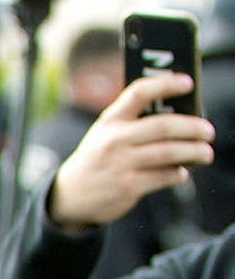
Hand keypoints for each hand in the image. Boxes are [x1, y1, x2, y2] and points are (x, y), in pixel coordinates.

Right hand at [48, 73, 214, 231]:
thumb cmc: (98, 158)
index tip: (188, 83)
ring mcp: (120, 164)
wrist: (69, 195)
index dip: (165, 84)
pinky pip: (164, 176)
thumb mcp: (106, 134)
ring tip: (206, 153)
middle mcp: (114, 140)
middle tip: (208, 131)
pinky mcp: (127, 186)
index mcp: (110, 121)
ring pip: (169, 152)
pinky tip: (181, 172)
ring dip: (195, 152)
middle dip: (193, 127)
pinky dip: (179, 174)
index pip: (138, 93)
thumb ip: (135, 123)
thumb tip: (183, 120)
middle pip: (163, 126)